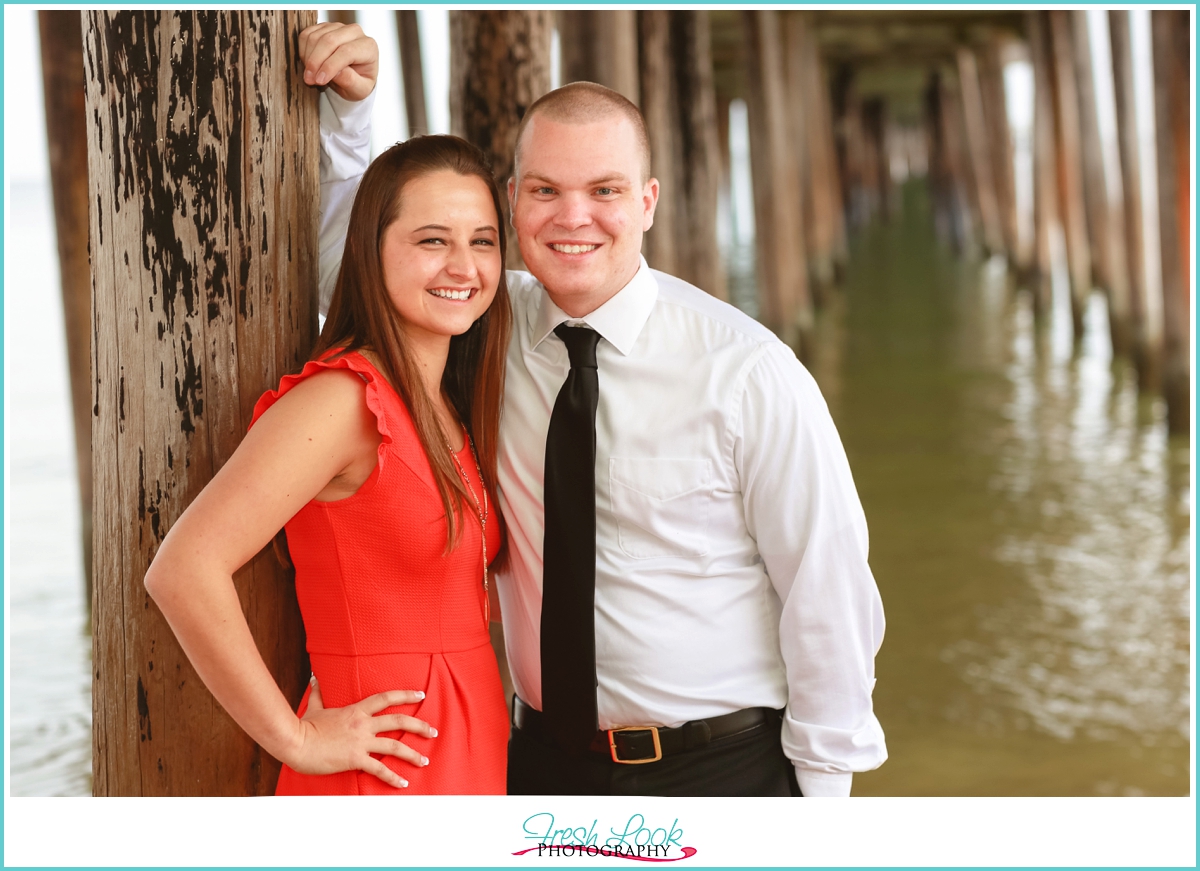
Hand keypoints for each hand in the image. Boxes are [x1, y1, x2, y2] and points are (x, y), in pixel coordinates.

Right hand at [284, 676, 434, 788]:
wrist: (295, 742)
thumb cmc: (304, 726)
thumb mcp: (314, 707)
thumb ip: (318, 693)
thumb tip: (315, 678)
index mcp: (356, 710)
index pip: (386, 698)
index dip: (406, 695)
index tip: (421, 696)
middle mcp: (363, 724)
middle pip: (398, 722)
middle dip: (419, 726)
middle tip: (433, 731)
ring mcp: (360, 741)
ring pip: (394, 746)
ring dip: (412, 754)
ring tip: (425, 760)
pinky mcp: (355, 759)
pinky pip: (379, 769)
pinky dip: (392, 777)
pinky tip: (403, 783)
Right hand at [298, 22, 378, 101]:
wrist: (353, 76)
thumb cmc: (359, 83)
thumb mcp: (360, 90)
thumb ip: (351, 81)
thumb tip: (336, 73)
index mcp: (368, 47)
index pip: (347, 52)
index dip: (330, 66)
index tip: (319, 80)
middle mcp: (355, 32)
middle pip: (329, 41)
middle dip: (315, 62)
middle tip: (309, 79)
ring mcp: (338, 27)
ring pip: (315, 37)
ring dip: (308, 57)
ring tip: (310, 74)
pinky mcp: (324, 27)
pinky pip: (307, 35)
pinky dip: (303, 51)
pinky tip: (308, 64)